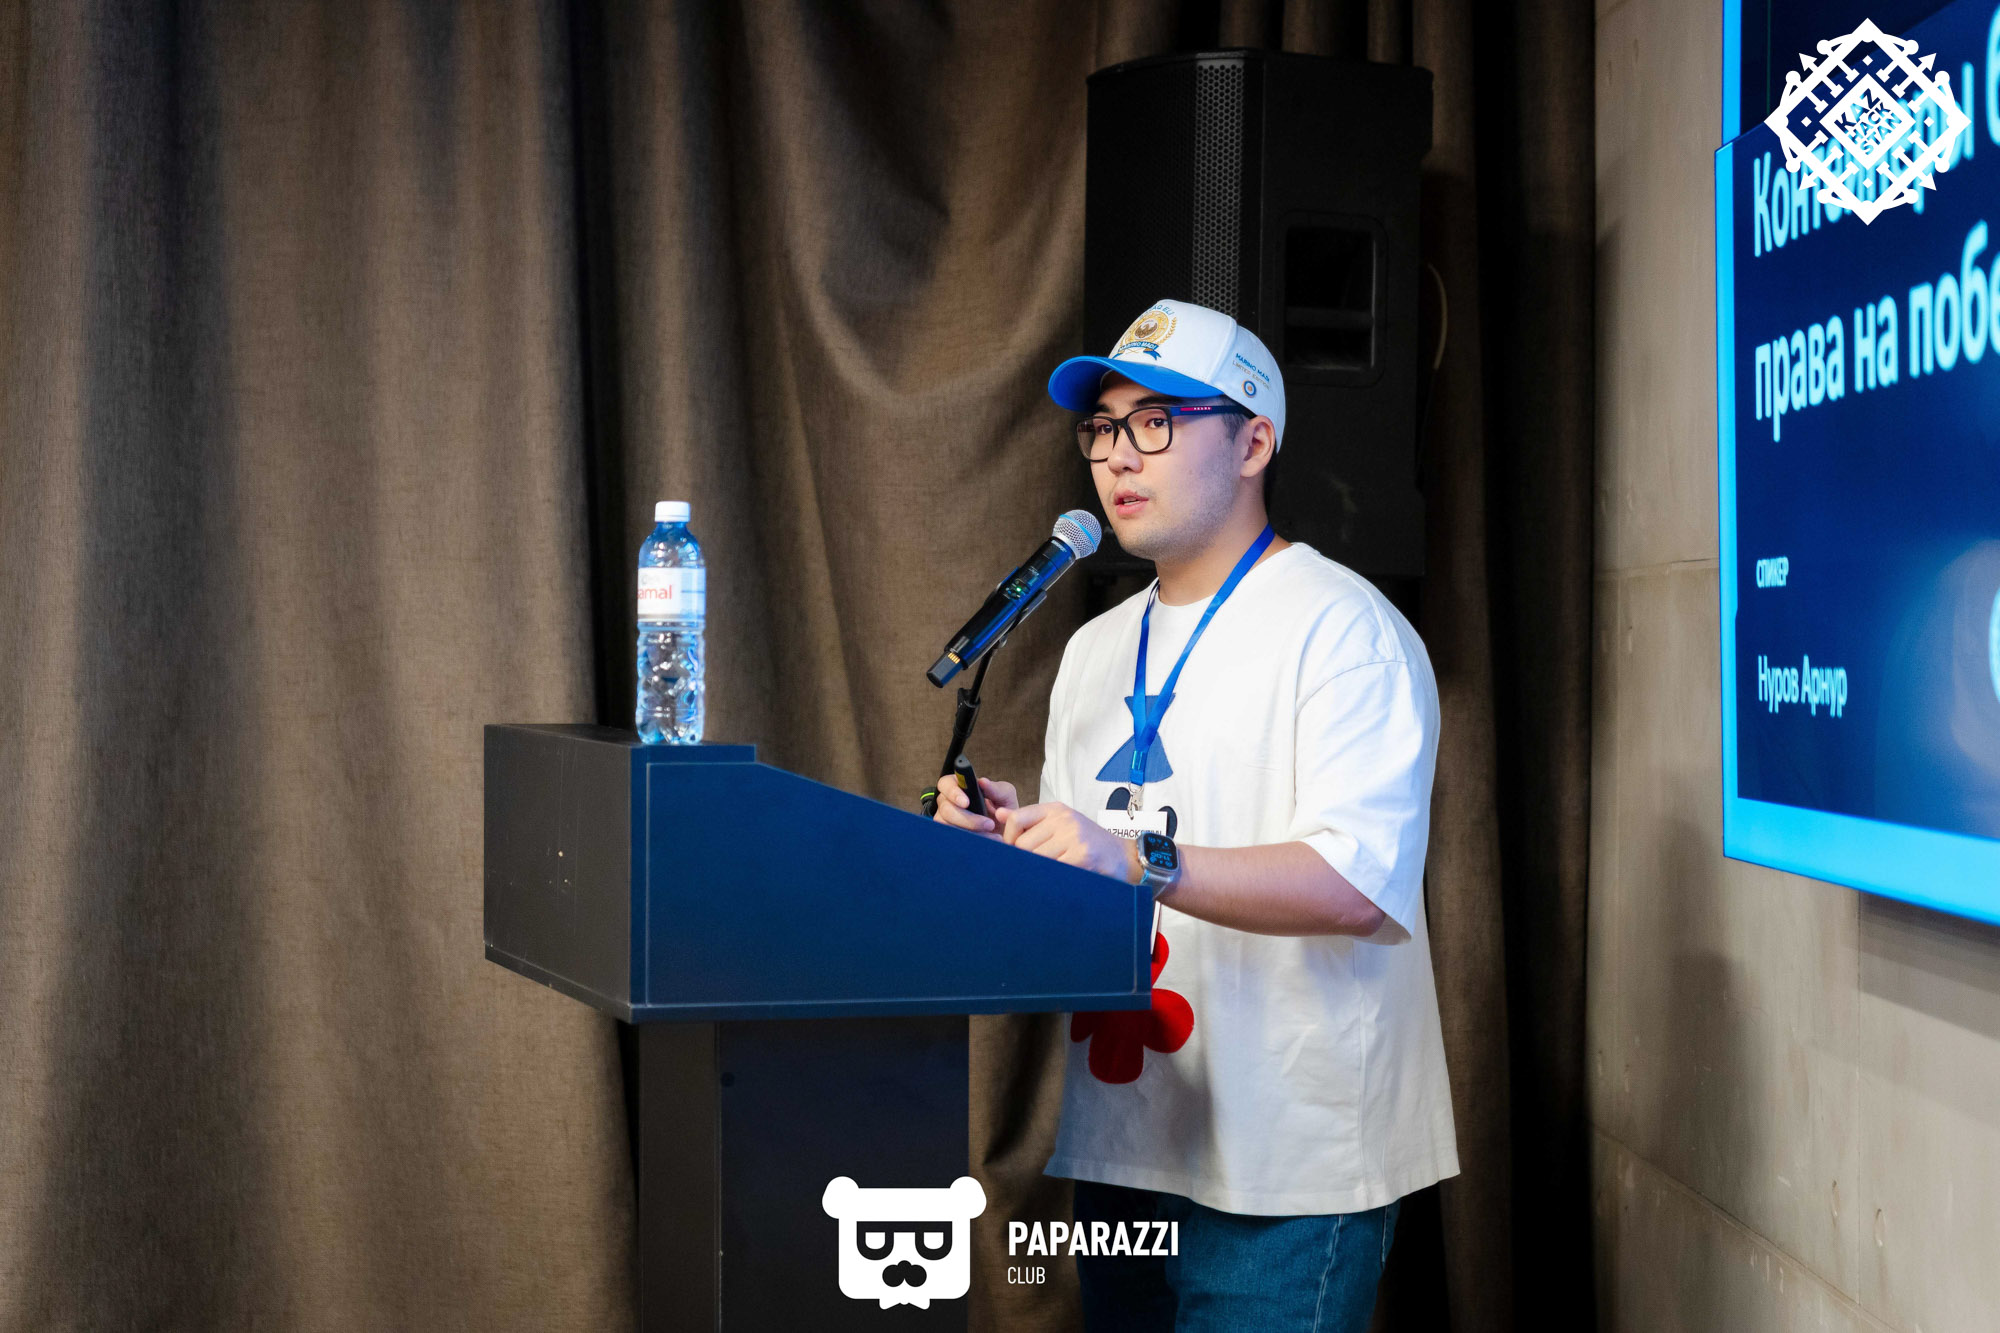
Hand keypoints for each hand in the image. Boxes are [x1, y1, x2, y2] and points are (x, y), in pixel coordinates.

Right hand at [931, 774, 1019, 836]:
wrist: (1007, 832)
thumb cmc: (1003, 808)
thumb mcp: (1006, 796)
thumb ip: (996, 789)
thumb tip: (982, 782)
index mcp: (958, 786)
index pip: (946, 784)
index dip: (953, 792)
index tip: (966, 803)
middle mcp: (947, 802)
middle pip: (946, 809)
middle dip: (967, 819)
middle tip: (989, 824)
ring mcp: (946, 821)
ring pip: (948, 826)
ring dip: (971, 832)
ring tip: (992, 836)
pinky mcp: (950, 836)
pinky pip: (953, 840)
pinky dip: (970, 842)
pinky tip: (986, 842)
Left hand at [1000, 802, 1135, 880]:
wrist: (1123, 856)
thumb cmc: (1087, 843)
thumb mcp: (1060, 824)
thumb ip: (1030, 821)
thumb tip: (998, 815)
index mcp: (1055, 810)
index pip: (1016, 819)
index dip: (1009, 840)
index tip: (1015, 852)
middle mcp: (1063, 819)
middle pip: (1022, 844)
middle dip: (1023, 860)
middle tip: (1032, 869)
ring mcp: (1073, 837)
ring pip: (1035, 859)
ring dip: (1037, 871)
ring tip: (1046, 875)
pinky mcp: (1082, 856)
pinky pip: (1052, 870)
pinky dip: (1050, 879)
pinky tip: (1057, 879)